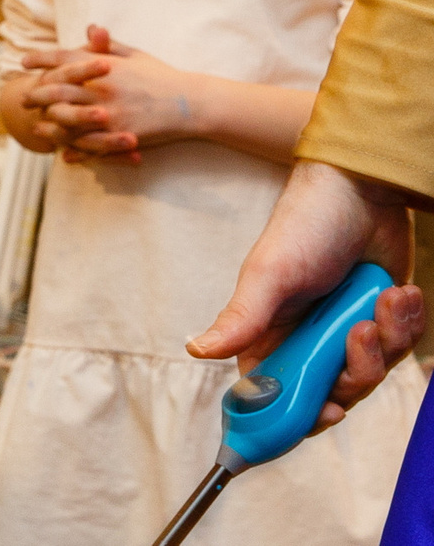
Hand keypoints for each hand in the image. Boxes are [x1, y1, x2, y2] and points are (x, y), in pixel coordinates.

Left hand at [20, 25, 201, 162]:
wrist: (191, 103)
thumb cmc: (162, 76)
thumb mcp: (135, 55)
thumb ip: (107, 45)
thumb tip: (91, 27)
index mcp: (104, 66)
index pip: (63, 59)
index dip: (40, 59)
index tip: (24, 62)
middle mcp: (102, 88)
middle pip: (58, 90)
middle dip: (37, 93)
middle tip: (24, 98)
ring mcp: (109, 113)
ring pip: (68, 120)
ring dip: (49, 123)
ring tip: (37, 126)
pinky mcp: (119, 135)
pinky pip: (90, 145)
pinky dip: (75, 149)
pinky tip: (64, 152)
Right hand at [189, 159, 423, 428]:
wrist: (364, 190)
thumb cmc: (305, 226)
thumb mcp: (270, 273)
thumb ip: (240, 318)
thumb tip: (196, 350)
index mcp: (268, 334)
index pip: (275, 394)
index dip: (299, 414)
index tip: (326, 412)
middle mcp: (306, 340)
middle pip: (333, 392)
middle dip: (356, 369)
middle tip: (359, 332)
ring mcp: (345, 332)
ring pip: (372, 372)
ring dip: (388, 338)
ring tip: (386, 297)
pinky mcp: (382, 321)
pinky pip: (403, 347)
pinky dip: (407, 322)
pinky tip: (400, 291)